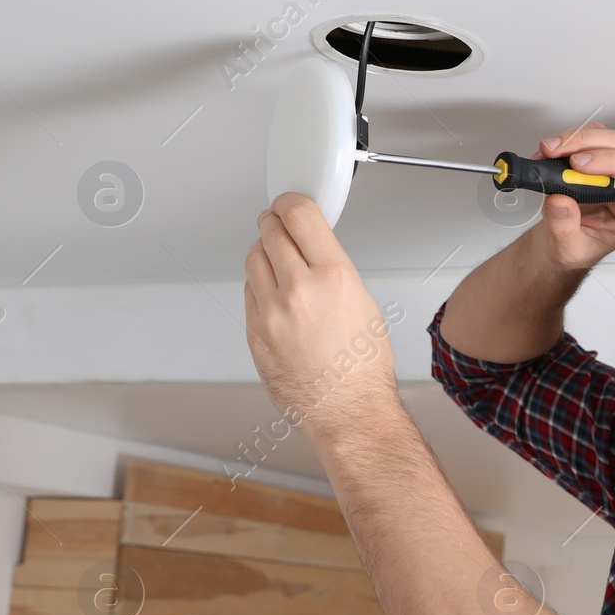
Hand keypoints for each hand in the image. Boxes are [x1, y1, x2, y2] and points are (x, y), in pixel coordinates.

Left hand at [243, 192, 399, 451]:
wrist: (348, 413)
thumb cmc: (363, 369)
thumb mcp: (364, 302)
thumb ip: (333, 268)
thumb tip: (313, 247)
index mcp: (333, 277)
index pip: (299, 214)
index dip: (292, 201)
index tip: (290, 202)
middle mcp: (298, 291)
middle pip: (269, 231)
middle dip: (274, 223)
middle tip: (279, 223)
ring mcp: (270, 313)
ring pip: (253, 259)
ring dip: (265, 253)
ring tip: (280, 261)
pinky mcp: (254, 333)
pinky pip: (249, 293)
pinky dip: (260, 286)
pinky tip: (278, 296)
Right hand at [534, 124, 614, 270]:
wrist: (564, 242)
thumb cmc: (577, 247)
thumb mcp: (568, 249)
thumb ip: (564, 228)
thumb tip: (560, 200)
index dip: (610, 161)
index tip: (577, 164)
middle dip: (587, 143)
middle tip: (555, 152)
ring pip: (605, 136)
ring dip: (574, 138)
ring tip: (548, 152)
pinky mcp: (598, 159)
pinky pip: (589, 137)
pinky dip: (567, 140)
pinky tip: (550, 153)